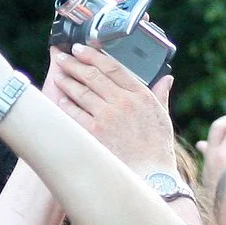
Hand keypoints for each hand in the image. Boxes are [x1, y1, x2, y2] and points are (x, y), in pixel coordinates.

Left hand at [51, 46, 176, 174]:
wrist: (151, 174)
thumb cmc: (158, 147)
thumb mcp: (163, 116)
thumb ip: (161, 94)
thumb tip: (166, 79)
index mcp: (140, 94)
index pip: (113, 67)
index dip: (94, 55)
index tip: (81, 49)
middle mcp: (123, 102)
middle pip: (93, 75)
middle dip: (74, 63)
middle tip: (62, 57)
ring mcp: (108, 116)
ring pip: (81, 91)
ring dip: (67, 81)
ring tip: (58, 74)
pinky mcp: (95, 132)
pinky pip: (76, 113)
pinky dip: (66, 104)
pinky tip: (61, 99)